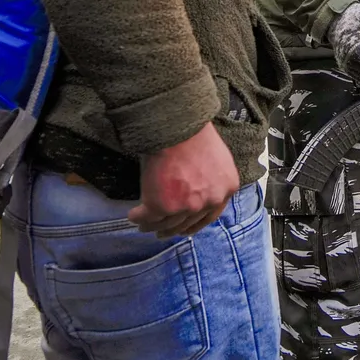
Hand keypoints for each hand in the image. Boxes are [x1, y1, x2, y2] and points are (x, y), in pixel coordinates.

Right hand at [129, 122, 239, 237]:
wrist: (177, 127)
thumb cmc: (195, 135)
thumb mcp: (217, 159)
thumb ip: (211, 179)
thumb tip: (198, 188)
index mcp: (226, 189)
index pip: (210, 216)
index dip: (194, 225)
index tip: (184, 229)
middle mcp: (209, 202)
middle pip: (187, 223)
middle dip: (172, 229)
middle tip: (161, 231)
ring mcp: (187, 206)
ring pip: (166, 224)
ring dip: (153, 225)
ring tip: (144, 225)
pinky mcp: (162, 206)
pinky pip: (147, 217)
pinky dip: (138, 217)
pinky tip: (133, 215)